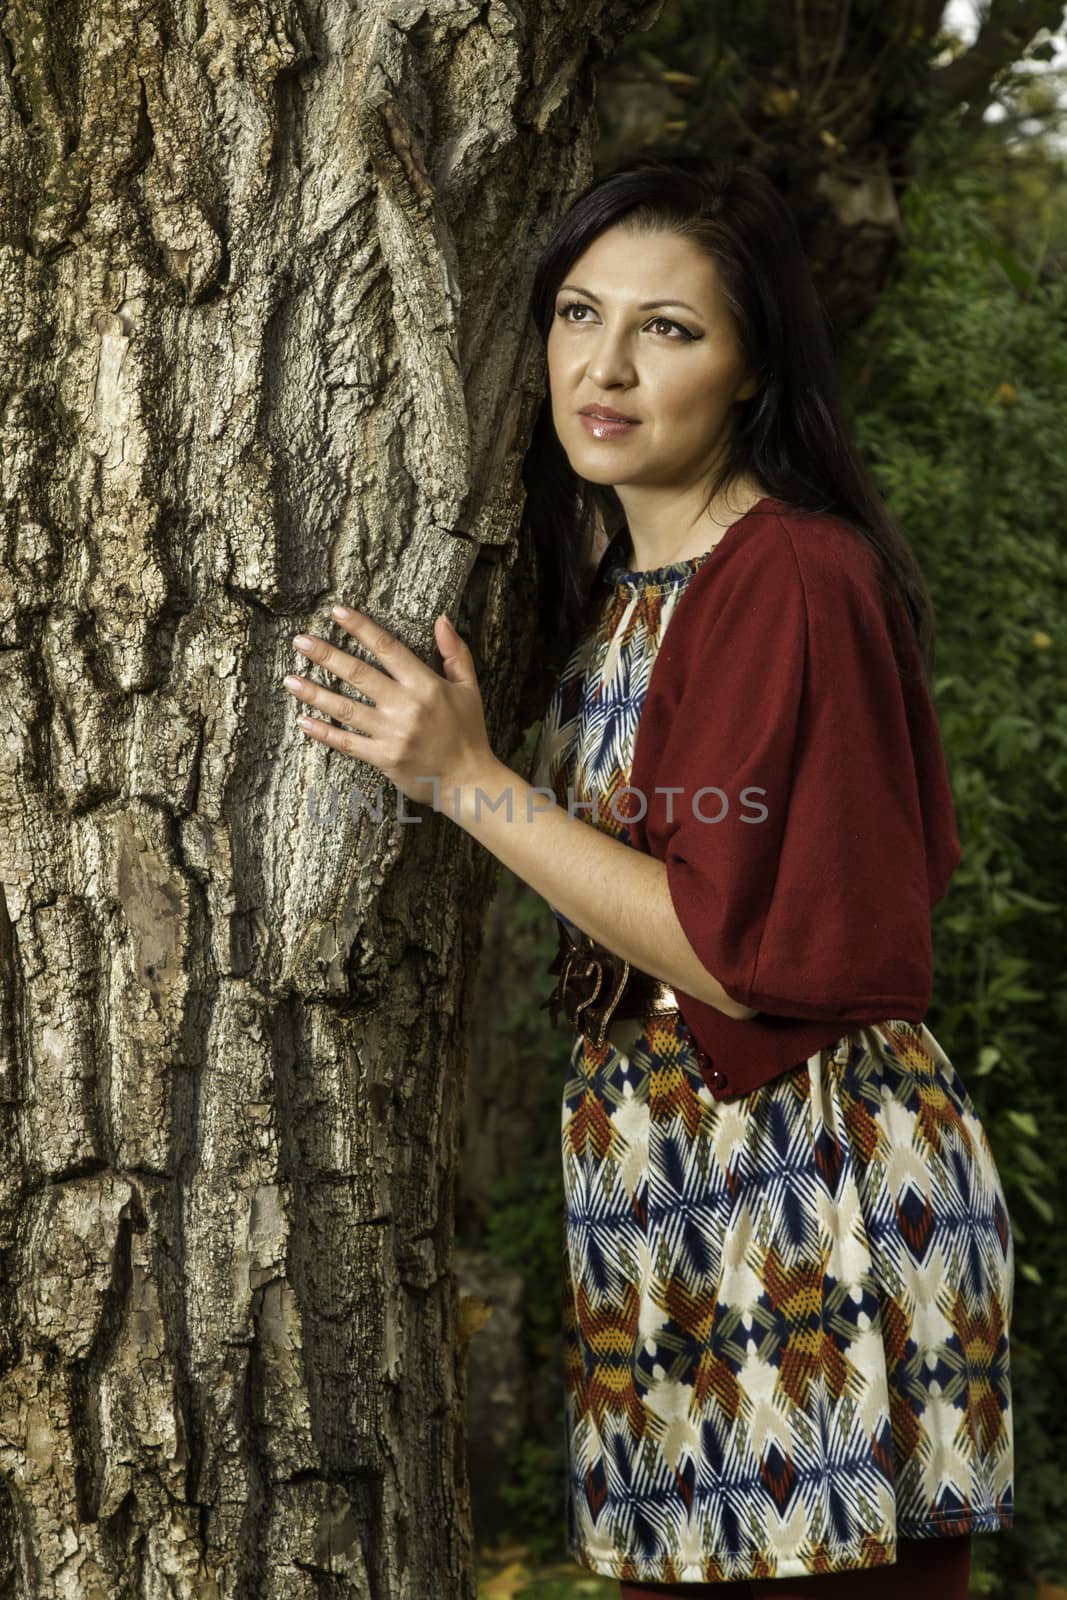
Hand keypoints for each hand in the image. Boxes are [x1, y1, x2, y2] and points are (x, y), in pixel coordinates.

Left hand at [283, 605, 494, 808]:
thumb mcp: (468, 688)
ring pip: (345, 708)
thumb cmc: (468, 732)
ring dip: (314, 693)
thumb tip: (442, 619)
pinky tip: (303, 720)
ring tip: (290, 679)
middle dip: (326, 655)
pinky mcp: (383, 758)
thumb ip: (455, 652)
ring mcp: (392, 733)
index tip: (337, 612)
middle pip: (358, 674)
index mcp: (425, 684)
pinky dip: (323, 732)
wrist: (468, 780)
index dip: (361, 628)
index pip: (388, 648)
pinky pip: (347, 743)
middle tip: (300, 641)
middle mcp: (406, 706)